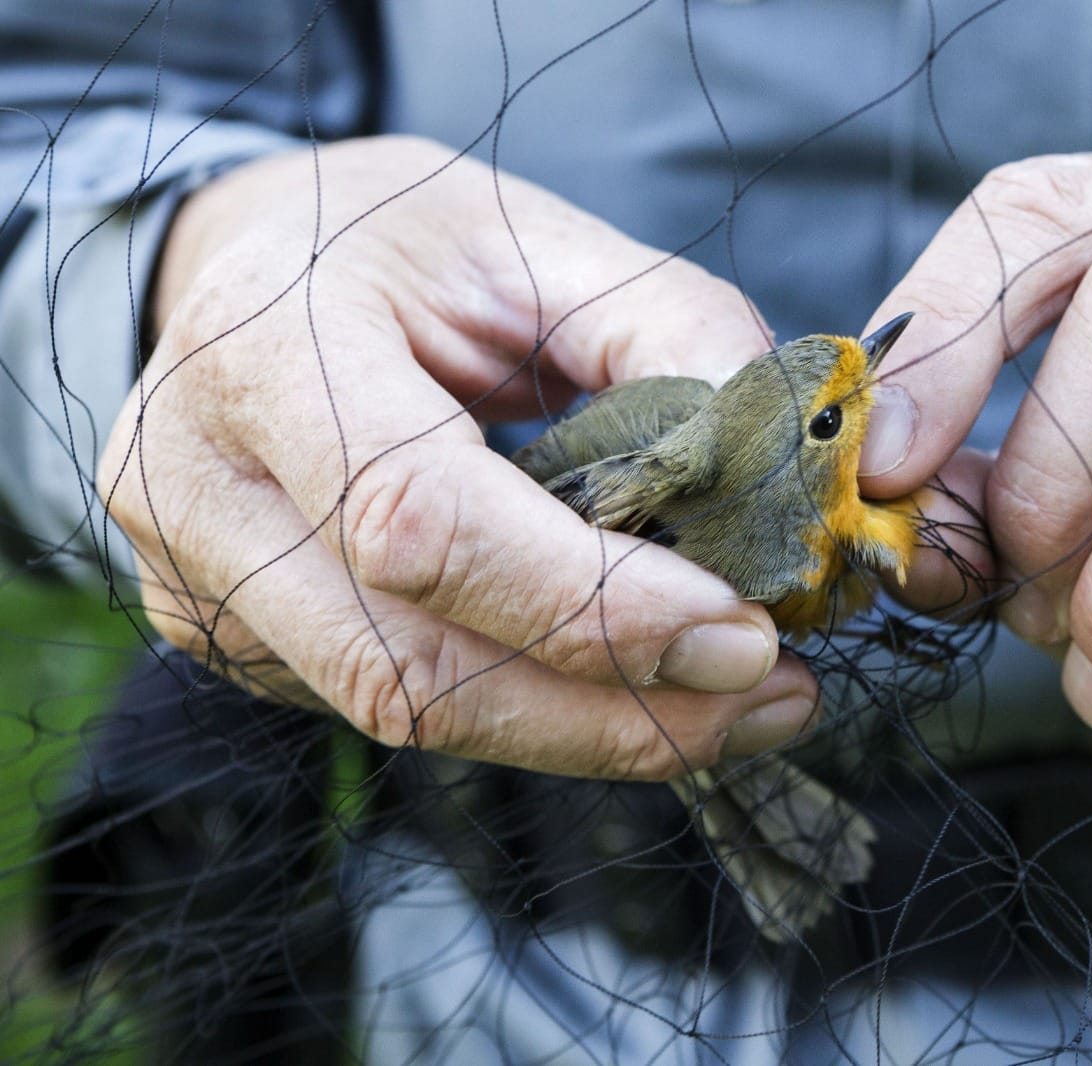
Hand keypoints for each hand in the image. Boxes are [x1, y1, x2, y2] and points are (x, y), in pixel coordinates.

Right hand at [99, 135, 819, 779]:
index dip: (589, 603)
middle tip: (771, 694)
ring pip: (411, 712)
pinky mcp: (243, 638)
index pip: (419, 519)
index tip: (741, 632)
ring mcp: (203, 580)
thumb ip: (681, 336)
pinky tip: (639, 688)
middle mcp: (199, 485)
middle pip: (409, 666)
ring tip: (738, 706)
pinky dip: (543, 714)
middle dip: (614, 709)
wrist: (265, 266)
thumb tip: (809, 477)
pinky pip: (405, 704)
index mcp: (264, 349)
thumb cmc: (407, 246)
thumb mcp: (547, 241)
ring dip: (594, 732)